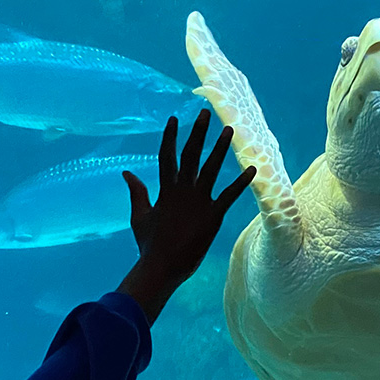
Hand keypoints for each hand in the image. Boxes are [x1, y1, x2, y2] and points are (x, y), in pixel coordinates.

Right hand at [116, 109, 255, 323]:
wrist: (161, 266)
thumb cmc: (149, 244)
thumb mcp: (139, 216)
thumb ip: (136, 192)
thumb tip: (126, 173)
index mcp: (165, 190)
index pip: (166, 156)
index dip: (170, 137)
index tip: (174, 119)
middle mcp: (182, 191)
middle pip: (190, 155)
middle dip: (197, 133)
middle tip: (205, 113)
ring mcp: (198, 202)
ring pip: (211, 169)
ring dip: (220, 148)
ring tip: (229, 130)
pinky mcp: (212, 216)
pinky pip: (229, 195)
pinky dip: (242, 182)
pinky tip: (253, 168)